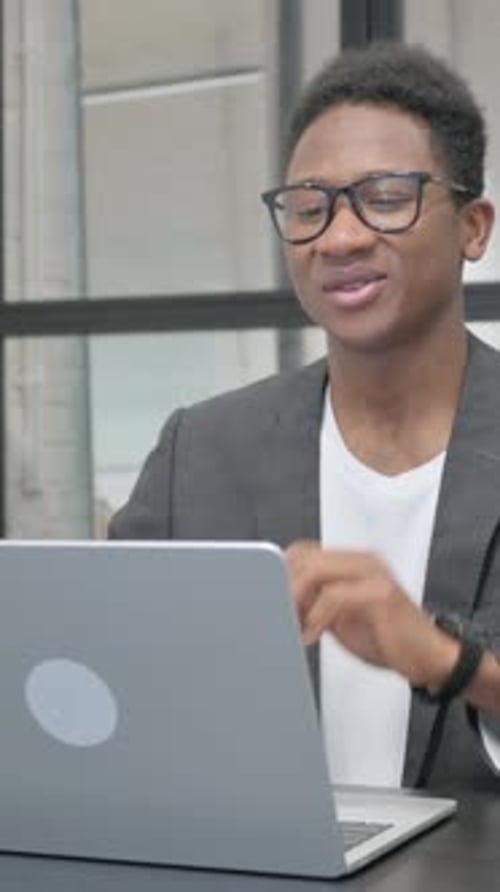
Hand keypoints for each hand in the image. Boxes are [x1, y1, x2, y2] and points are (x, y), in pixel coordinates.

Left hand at [286, 540, 459, 687]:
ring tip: (295, 627)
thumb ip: (317, 603)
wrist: (428, 656)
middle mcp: (362, 562)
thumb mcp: (341, 617)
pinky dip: (315, 618)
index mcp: (352, 563)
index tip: (272, 603)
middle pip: (304, 558)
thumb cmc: (388, 637)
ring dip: (297, 603)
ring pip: (315, 572)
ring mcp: (372, 574)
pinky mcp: (380, 594)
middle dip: (285, 589)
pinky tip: (312, 636)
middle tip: (281, 617)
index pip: (303, 552)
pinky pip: (334, 597)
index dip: (282, 576)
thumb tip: (283, 603)